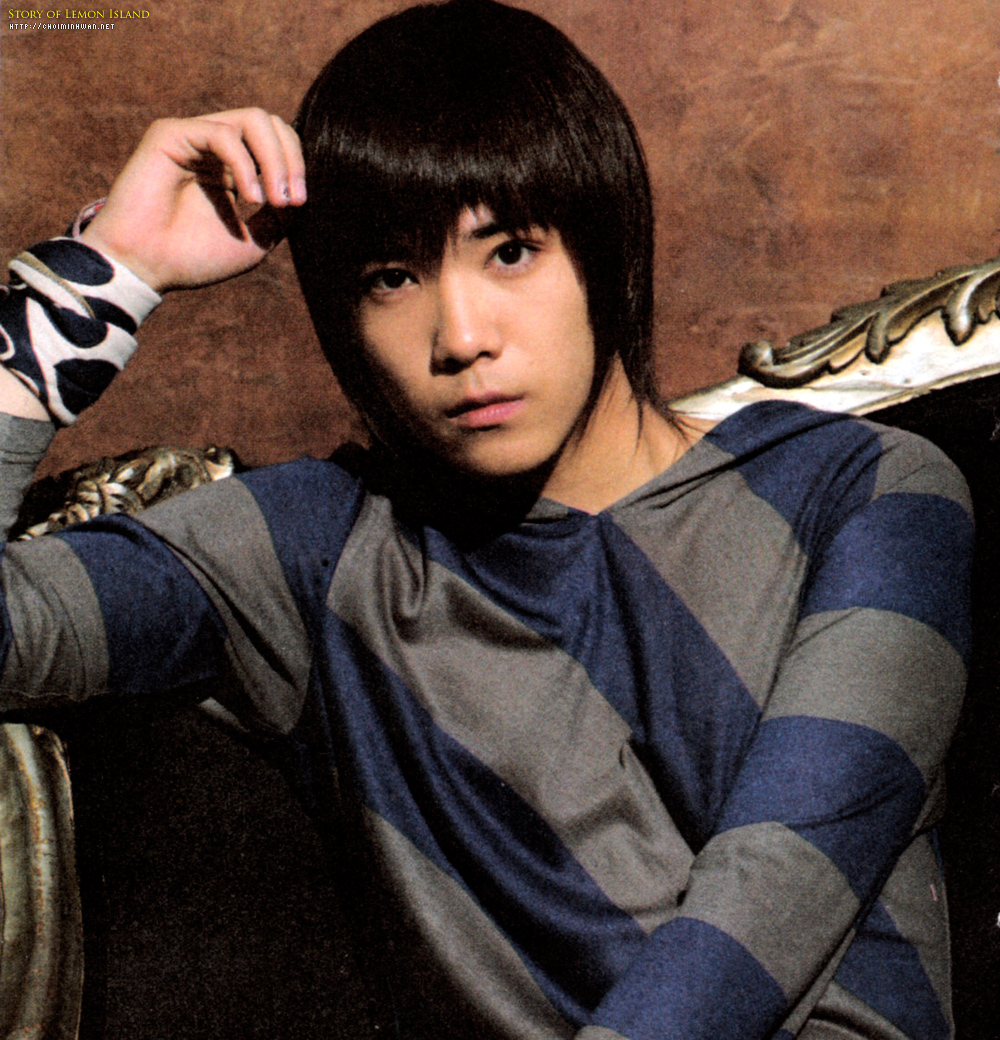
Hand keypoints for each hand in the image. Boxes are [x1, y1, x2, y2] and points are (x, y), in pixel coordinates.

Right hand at [79, 108, 305, 292]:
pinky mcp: (171, 133)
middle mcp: (215, 148)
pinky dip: (245, 164)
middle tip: (292, 200)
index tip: (298, 203)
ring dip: (275, 159)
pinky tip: (249, 196)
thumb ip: (282, 214)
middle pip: (271, 124)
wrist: (147, 268)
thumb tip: (302, 191)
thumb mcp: (256, 240)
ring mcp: (194, 137)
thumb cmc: (194, 258)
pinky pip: (223, 133)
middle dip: (292, 160)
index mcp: (234, 169)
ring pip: (254, 120)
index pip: (279, 143)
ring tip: (273, 199)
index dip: (297, 167)